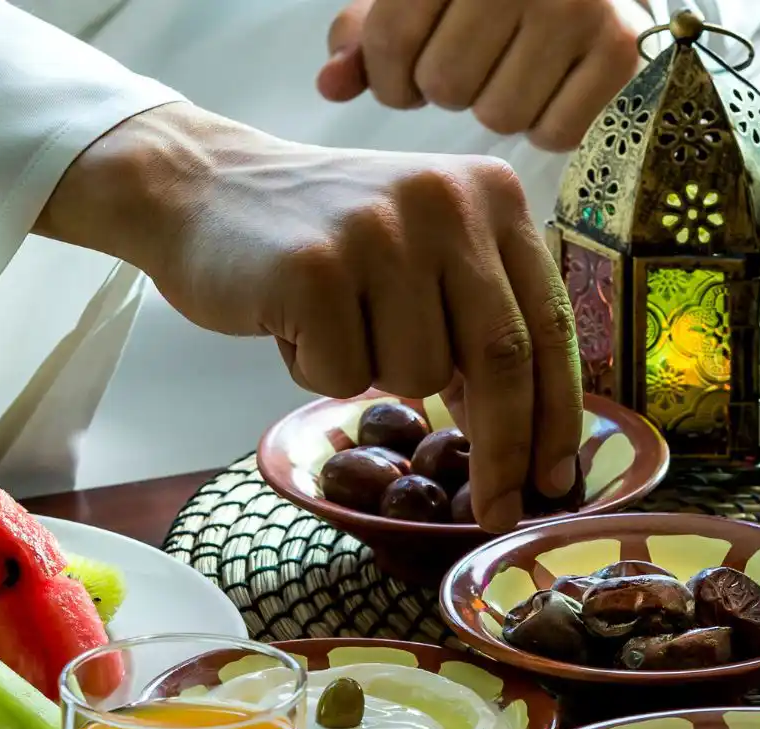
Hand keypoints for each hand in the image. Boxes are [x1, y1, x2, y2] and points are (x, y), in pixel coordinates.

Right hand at [36, 103, 582, 532]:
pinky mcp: (315, 267)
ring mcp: (380, 230)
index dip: (558, 412)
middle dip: (504, 450)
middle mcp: (446, 201)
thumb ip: (478, 315)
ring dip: (375, 376)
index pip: (548, 322)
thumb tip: (528, 433)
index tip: (556, 479)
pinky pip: (344, 377)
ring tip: (337, 321)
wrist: (200, 187)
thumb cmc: (323, 238)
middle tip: (497, 511)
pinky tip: (294, 319)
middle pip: (502, 357)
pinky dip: (317, 370)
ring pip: (418, 375)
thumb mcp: (422, 251)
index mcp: (490, 195)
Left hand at [317, 0, 641, 151]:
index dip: (387, 76)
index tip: (401, 78)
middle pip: (445, 85)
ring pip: (498, 114)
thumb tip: (329, 85)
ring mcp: (576, 8)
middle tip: (472, 66)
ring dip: (497, 106)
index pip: (391, 37)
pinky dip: (548, 123)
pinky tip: (554, 86)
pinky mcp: (620, 48)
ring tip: (516, 69)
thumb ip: (374, 29)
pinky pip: (554, 131)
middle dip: (447, 89)